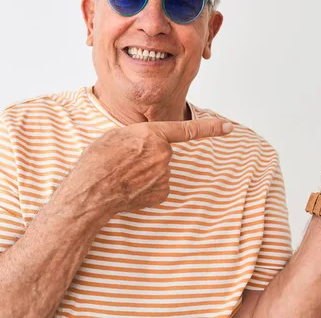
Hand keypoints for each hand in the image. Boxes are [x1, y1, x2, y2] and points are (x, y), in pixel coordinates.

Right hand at [66, 118, 232, 213]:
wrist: (92, 190)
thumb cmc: (99, 159)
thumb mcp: (118, 134)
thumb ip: (141, 135)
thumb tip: (149, 144)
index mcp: (153, 134)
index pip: (188, 130)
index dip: (210, 128)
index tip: (228, 127)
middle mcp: (163, 154)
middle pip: (163, 151)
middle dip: (148, 155)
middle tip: (125, 160)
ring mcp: (164, 175)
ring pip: (159, 169)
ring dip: (146, 171)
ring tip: (124, 174)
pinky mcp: (162, 193)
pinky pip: (158, 185)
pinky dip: (146, 186)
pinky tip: (131, 187)